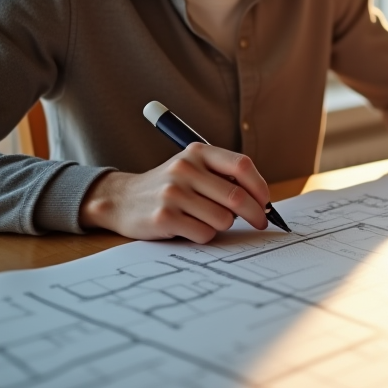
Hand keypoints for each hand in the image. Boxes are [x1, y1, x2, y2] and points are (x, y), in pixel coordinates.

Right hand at [80, 143, 270, 242]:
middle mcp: (185, 169)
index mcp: (198, 152)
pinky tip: (190, 227)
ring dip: (223, 225)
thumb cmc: (169, 186)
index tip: (266, 202)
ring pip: (223, 219)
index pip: (242, 166)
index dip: (260, 187)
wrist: (121, 199)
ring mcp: (173, 193)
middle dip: (255, 214)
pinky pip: (204, 234)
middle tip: (260, 222)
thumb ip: (224, 176)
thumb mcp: (193, 168)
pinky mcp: (164, 218)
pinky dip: (205, 235)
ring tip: (207, 219)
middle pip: (237, 197)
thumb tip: (263, 201)